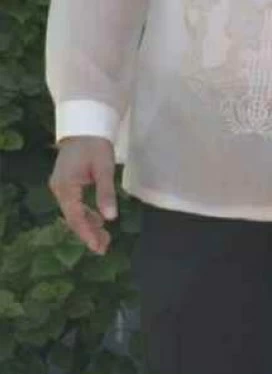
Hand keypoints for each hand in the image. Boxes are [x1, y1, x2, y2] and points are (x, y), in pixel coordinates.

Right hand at [49, 137, 117, 255]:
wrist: (86, 126)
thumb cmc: (96, 145)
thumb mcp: (105, 167)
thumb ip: (106, 192)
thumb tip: (111, 217)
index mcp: (66, 187)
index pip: (75, 216)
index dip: (87, 233)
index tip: (98, 247)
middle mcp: (59, 190)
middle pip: (73, 218)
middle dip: (88, 233)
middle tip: (104, 248)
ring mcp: (61, 187)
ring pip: (74, 213)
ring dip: (88, 225)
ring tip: (104, 239)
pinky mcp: (66, 185)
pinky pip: (75, 205)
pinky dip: (86, 214)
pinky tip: (98, 221)